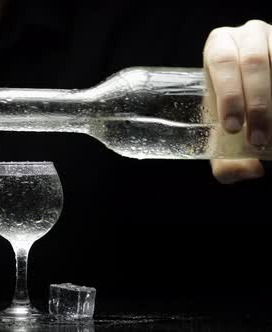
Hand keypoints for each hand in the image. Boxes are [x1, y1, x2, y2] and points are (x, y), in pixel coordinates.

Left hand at [203, 20, 270, 183]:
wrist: (258, 99)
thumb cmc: (235, 112)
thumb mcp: (221, 136)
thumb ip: (226, 162)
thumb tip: (251, 170)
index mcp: (218, 47)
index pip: (221, 62)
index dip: (228, 94)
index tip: (233, 128)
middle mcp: (247, 34)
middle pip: (252, 62)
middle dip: (256, 104)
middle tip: (257, 139)